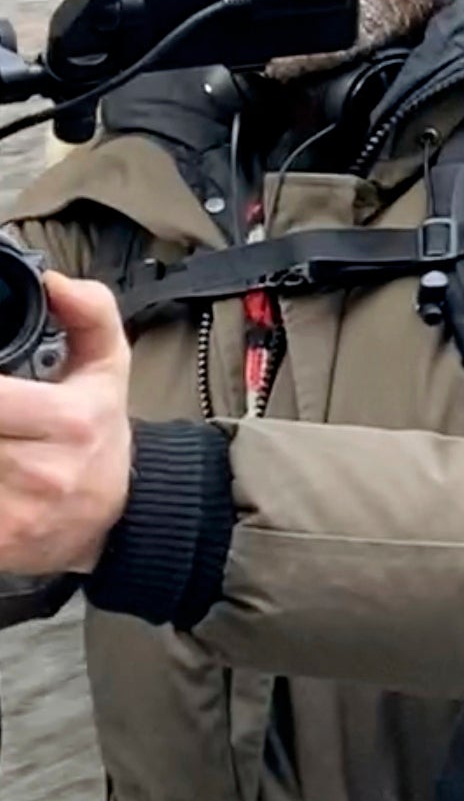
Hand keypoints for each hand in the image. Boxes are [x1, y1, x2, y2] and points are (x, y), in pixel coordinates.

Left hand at [0, 274, 132, 576]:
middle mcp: (43, 473)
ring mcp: (14, 517)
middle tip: (0, 414)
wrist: (114, 519)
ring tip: (1, 432)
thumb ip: (89, 313)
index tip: (2, 385)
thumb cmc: (99, 435)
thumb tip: (54, 282)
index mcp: (70, 422)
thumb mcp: (109, 368)